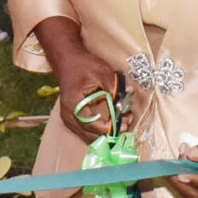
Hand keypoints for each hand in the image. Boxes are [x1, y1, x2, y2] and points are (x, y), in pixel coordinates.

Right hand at [38, 21, 118, 143]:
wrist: (68, 61)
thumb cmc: (83, 65)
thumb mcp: (101, 71)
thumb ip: (114, 85)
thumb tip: (129, 93)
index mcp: (73, 104)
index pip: (90, 124)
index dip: (107, 128)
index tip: (123, 124)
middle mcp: (68, 115)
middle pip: (89, 135)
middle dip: (109, 133)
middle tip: (126, 125)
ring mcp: (69, 119)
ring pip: (88, 136)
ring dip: (105, 133)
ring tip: (122, 123)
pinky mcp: (73, 119)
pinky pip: (86, 131)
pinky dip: (100, 131)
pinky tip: (112, 124)